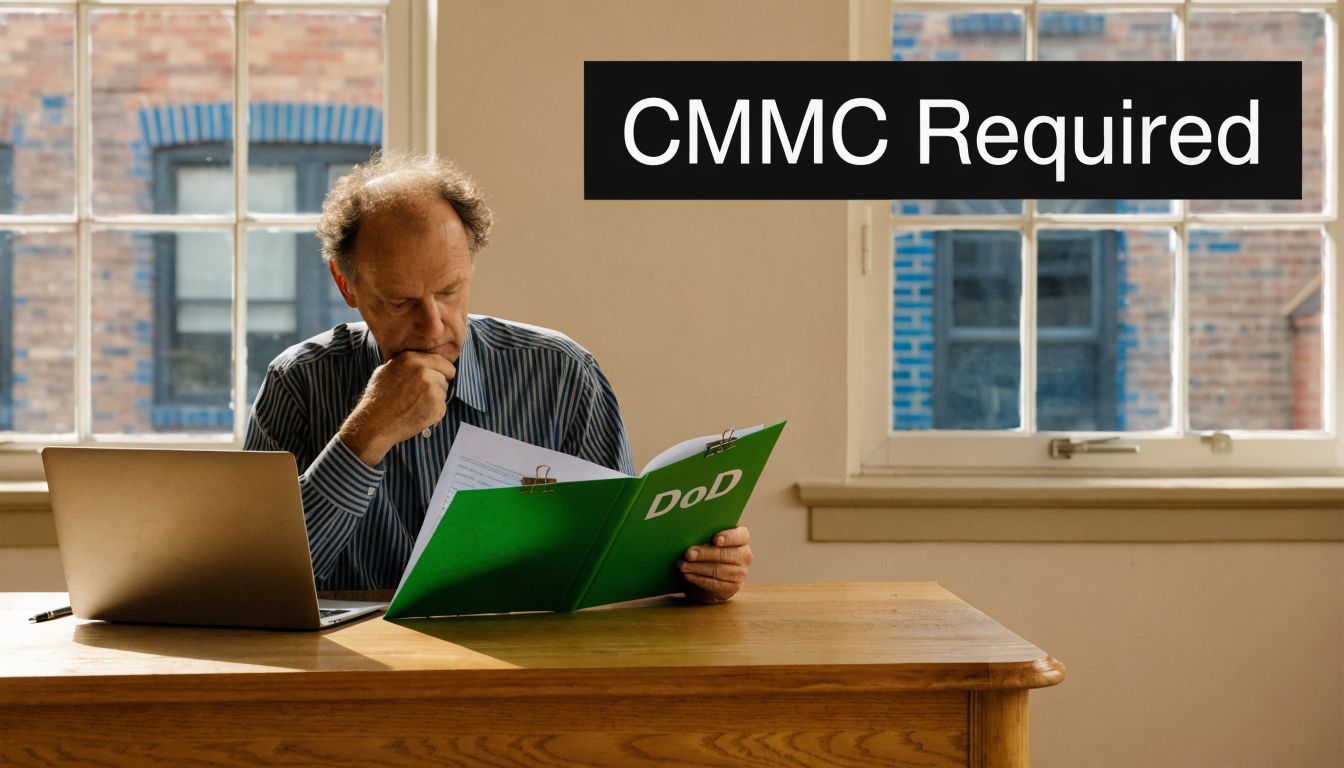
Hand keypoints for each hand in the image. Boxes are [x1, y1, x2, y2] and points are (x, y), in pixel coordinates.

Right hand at [339, 351, 455, 465]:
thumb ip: (405, 364)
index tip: (440, 375)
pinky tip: (417, 413)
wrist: (374, 423)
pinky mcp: (437, 406)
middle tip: (424, 394)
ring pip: (444, 390)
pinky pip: (443, 406)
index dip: (441, 370)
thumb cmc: (377, 399)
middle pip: (446, 374)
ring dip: (436, 397)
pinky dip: (434, 411)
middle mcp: (424, 370)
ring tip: (415, 405)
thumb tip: (418, 362)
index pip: (442, 361)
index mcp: (412, 358)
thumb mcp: (385, 371)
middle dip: (439, 383)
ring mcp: (432, 388)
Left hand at [677, 526, 751, 603]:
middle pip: (725, 554)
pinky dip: (698, 579)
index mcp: (742, 538)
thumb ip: (704, 536)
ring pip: (718, 570)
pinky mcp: (733, 587)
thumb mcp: (708, 540)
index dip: (728, 537)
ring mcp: (741, 573)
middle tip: (688, 554)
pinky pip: (714, 583)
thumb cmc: (708, 550)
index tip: (715, 540)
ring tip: (682, 565)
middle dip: (704, 554)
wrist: (712, 574)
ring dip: (697, 568)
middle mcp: (745, 555)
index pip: (739, 535)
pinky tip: (687, 575)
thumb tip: (690, 538)